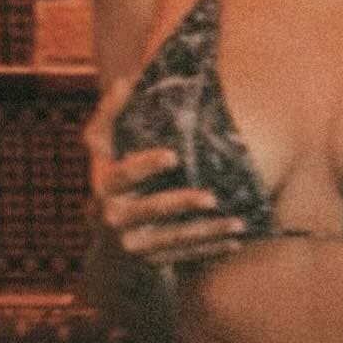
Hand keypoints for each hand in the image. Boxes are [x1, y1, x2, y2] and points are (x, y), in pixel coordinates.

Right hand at [81, 76, 245, 265]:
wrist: (110, 242)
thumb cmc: (116, 180)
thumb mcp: (105, 149)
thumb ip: (112, 116)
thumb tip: (125, 80)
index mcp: (104, 184)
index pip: (122, 174)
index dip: (145, 166)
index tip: (173, 156)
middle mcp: (114, 215)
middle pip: (149, 210)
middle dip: (180, 203)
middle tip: (212, 197)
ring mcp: (133, 242)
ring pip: (173, 239)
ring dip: (207, 231)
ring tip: (238, 223)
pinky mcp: (151, 261)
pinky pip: (184, 256)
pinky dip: (210, 249)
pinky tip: (235, 241)